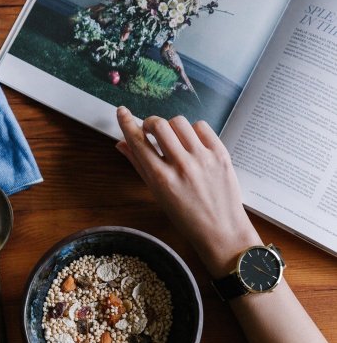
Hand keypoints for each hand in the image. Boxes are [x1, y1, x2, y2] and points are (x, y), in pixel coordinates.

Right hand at [116, 107, 261, 277]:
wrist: (221, 230)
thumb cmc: (186, 217)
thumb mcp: (157, 194)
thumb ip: (139, 166)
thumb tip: (121, 144)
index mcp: (161, 179)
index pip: (138, 142)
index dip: (126, 123)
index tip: (121, 112)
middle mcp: (181, 165)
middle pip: (159, 124)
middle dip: (150, 123)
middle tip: (151, 131)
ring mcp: (203, 158)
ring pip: (179, 122)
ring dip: (171, 126)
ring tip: (174, 139)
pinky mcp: (221, 153)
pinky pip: (201, 126)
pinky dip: (192, 130)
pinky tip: (191, 143)